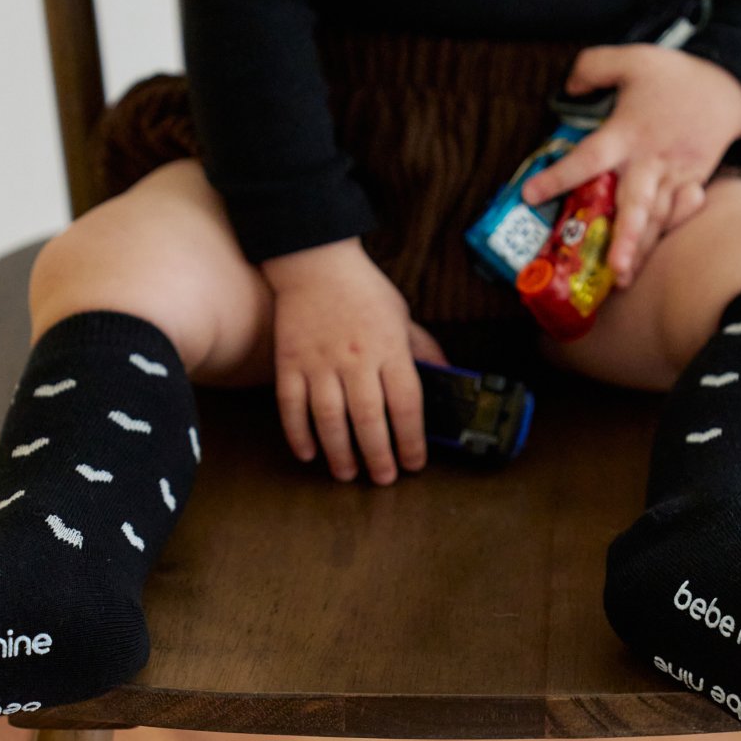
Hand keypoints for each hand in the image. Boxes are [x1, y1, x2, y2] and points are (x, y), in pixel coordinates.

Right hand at [261, 238, 448, 484]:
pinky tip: (308, 453)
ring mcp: (319, 361)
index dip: (411, 440)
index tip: (415, 463)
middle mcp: (355, 358)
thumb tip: (450, 382)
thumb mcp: (403, 317)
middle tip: (383, 479)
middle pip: (368, 419)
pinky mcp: (289, 362)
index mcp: (389, 348)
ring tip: (347, 474)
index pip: (406, 404)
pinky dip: (298, 434)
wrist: (315, 261)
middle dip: (378, 456)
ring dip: (339, 453)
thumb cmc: (364, 291)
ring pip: (329, 418)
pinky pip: (291, 406)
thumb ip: (424, 351)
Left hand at [520, 45, 740, 289]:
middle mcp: (650, 161)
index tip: (531, 195)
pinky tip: (646, 263)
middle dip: (626, 237)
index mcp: (628, 133)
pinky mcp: (691, 184)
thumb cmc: (675, 75)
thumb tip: (567, 90)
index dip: (559, 177)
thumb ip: (592, 67)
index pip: (588, 158)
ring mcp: (674, 177)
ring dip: (642, 249)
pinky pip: (676, 216)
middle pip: (636, 203)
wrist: (730, 88)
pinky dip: (663, 237)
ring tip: (623, 281)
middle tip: (613, 268)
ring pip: (657, 219)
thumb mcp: (632, 58)